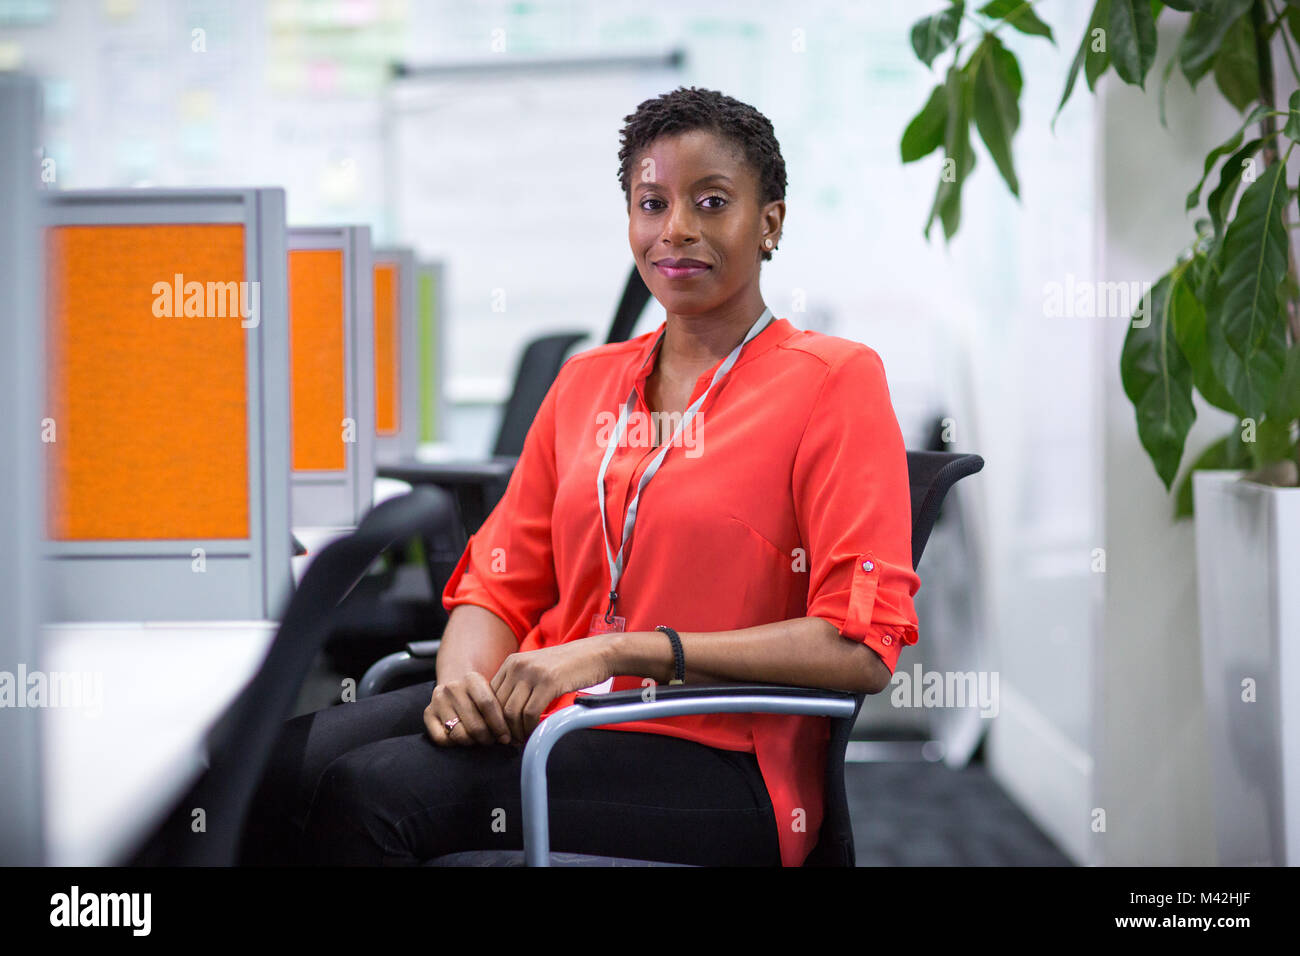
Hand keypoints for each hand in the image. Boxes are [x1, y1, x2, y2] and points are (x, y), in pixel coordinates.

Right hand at [424, 672, 513, 746]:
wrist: (453, 688)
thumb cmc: (478, 696)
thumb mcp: (491, 694)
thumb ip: (499, 710)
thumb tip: (509, 738)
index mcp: (472, 679)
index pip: (487, 704)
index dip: (499, 725)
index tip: (506, 738)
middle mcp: (452, 687)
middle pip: (474, 724)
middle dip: (487, 738)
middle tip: (492, 742)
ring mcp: (438, 700)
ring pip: (459, 734)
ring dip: (472, 743)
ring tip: (479, 741)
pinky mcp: (428, 713)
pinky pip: (442, 739)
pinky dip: (454, 745)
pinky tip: (462, 740)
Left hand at [490, 638, 615, 742]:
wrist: (596, 653)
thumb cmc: (569, 666)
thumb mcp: (537, 669)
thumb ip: (519, 684)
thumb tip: (504, 713)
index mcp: (512, 662)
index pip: (489, 695)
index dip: (492, 718)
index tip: (502, 732)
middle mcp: (518, 665)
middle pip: (498, 706)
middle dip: (502, 728)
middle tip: (510, 741)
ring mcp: (532, 672)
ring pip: (511, 712)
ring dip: (515, 731)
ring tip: (522, 740)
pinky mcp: (548, 682)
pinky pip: (529, 713)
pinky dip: (529, 728)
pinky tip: (534, 733)